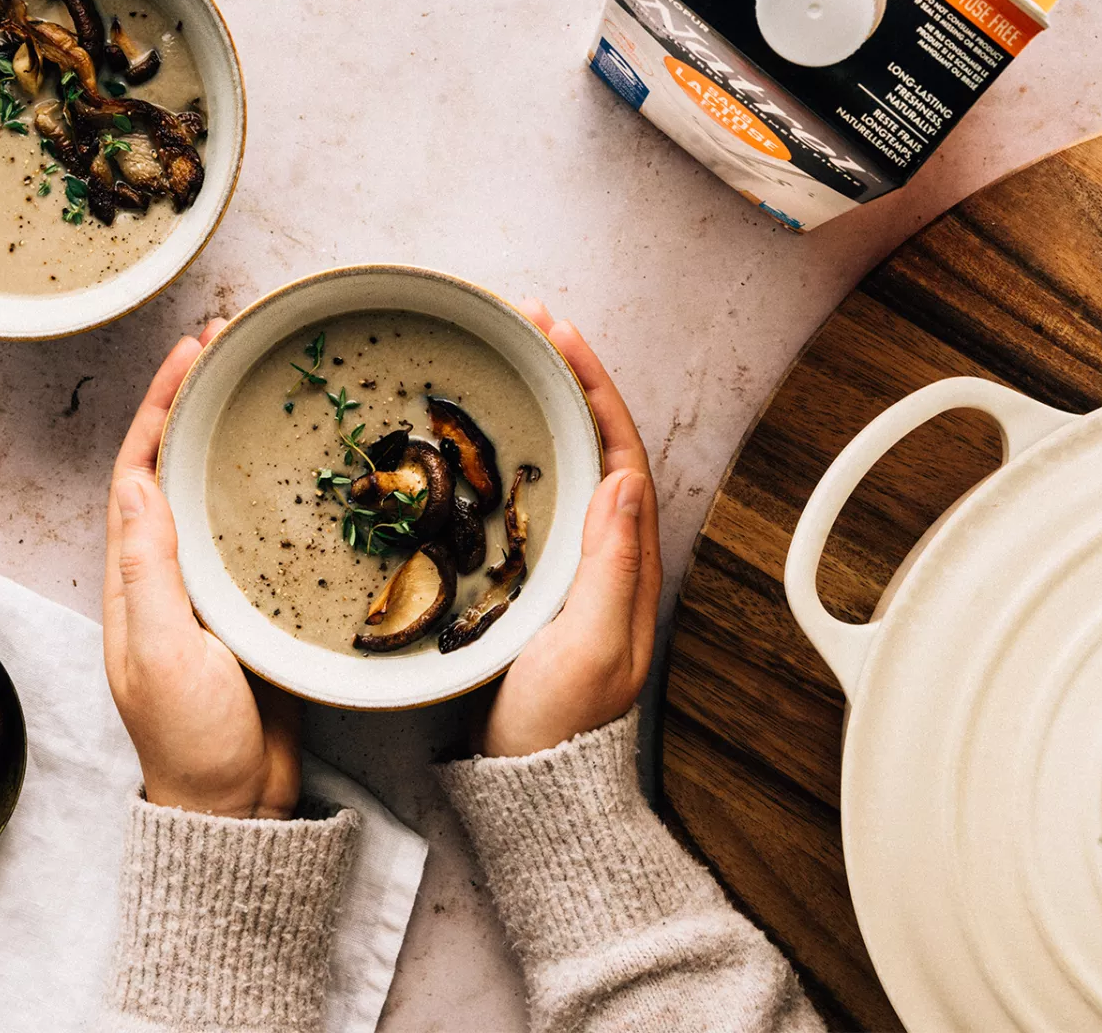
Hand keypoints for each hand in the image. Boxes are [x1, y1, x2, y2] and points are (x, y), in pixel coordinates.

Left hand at [103, 322, 301, 818]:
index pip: (137, 470)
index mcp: (134, 577)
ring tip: (265, 384)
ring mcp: (210, 588)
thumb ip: (148, 572)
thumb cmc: (192, 738)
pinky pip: (257, 532)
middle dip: (194, 401)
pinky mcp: (253, 607)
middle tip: (233, 346)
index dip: (158, 406)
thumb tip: (136, 481)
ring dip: (231, 435)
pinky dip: (272, 489)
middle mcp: (166, 572)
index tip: (190, 353)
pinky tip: (306, 468)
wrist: (236, 804)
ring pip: (215, 491)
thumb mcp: (160, 653)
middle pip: (175, 465)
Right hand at [480, 300, 662, 757]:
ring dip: (538, 403)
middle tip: (523, 321)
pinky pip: (528, 493)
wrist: (528, 780)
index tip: (558, 335)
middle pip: (592, 439)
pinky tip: (476, 434)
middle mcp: (604, 549)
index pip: (618, 448)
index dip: (592, 386)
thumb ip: (611, 567)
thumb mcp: (588, 646)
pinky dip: (507, 450)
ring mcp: (567, 559)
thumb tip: (623, 477)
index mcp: (625, 558)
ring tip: (502, 354)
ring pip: (560, 460)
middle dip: (564, 375)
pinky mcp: (531, 574)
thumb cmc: (557, 722)